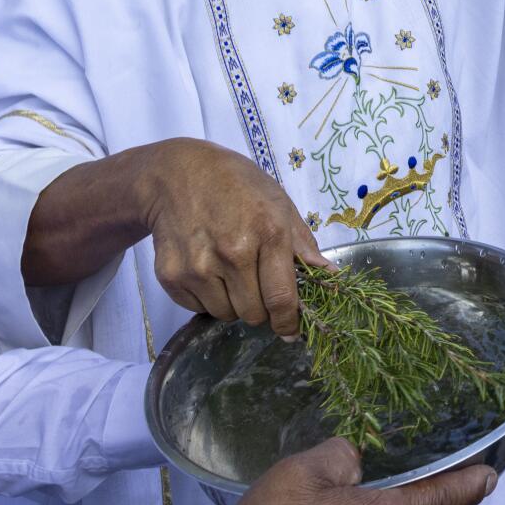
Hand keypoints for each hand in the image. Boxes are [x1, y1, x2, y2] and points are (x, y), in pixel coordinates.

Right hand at [137, 138, 327, 336]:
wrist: (176, 174)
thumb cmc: (236, 185)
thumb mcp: (279, 203)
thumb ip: (304, 245)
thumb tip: (332, 278)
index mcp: (268, 233)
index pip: (282, 299)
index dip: (289, 322)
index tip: (291, 330)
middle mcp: (233, 253)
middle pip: (254, 314)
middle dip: (261, 307)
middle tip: (256, 283)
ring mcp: (199, 266)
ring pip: (226, 314)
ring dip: (233, 302)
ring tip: (229, 270)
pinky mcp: (171, 276)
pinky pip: (198, 308)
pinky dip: (207, 297)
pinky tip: (206, 267)